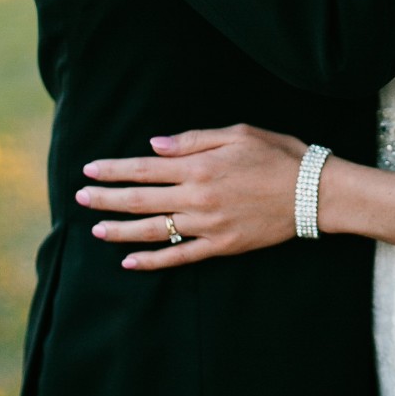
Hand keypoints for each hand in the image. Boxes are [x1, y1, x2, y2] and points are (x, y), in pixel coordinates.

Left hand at [77, 124, 306, 268]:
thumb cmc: (279, 156)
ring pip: (153, 230)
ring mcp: (207, 224)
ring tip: (95, 229)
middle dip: (106, 199)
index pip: (144, 168)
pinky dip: (152, 261)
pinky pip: (179, 256)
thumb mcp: (238, 134)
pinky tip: (129, 261)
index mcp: (200, 166)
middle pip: (140, 199)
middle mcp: (198, 197)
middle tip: (80, 197)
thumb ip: (194, 140)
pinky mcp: (220, 245)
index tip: (90, 169)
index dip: (114, 169)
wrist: (314, 192)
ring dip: (120, 230)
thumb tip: (155, 145)